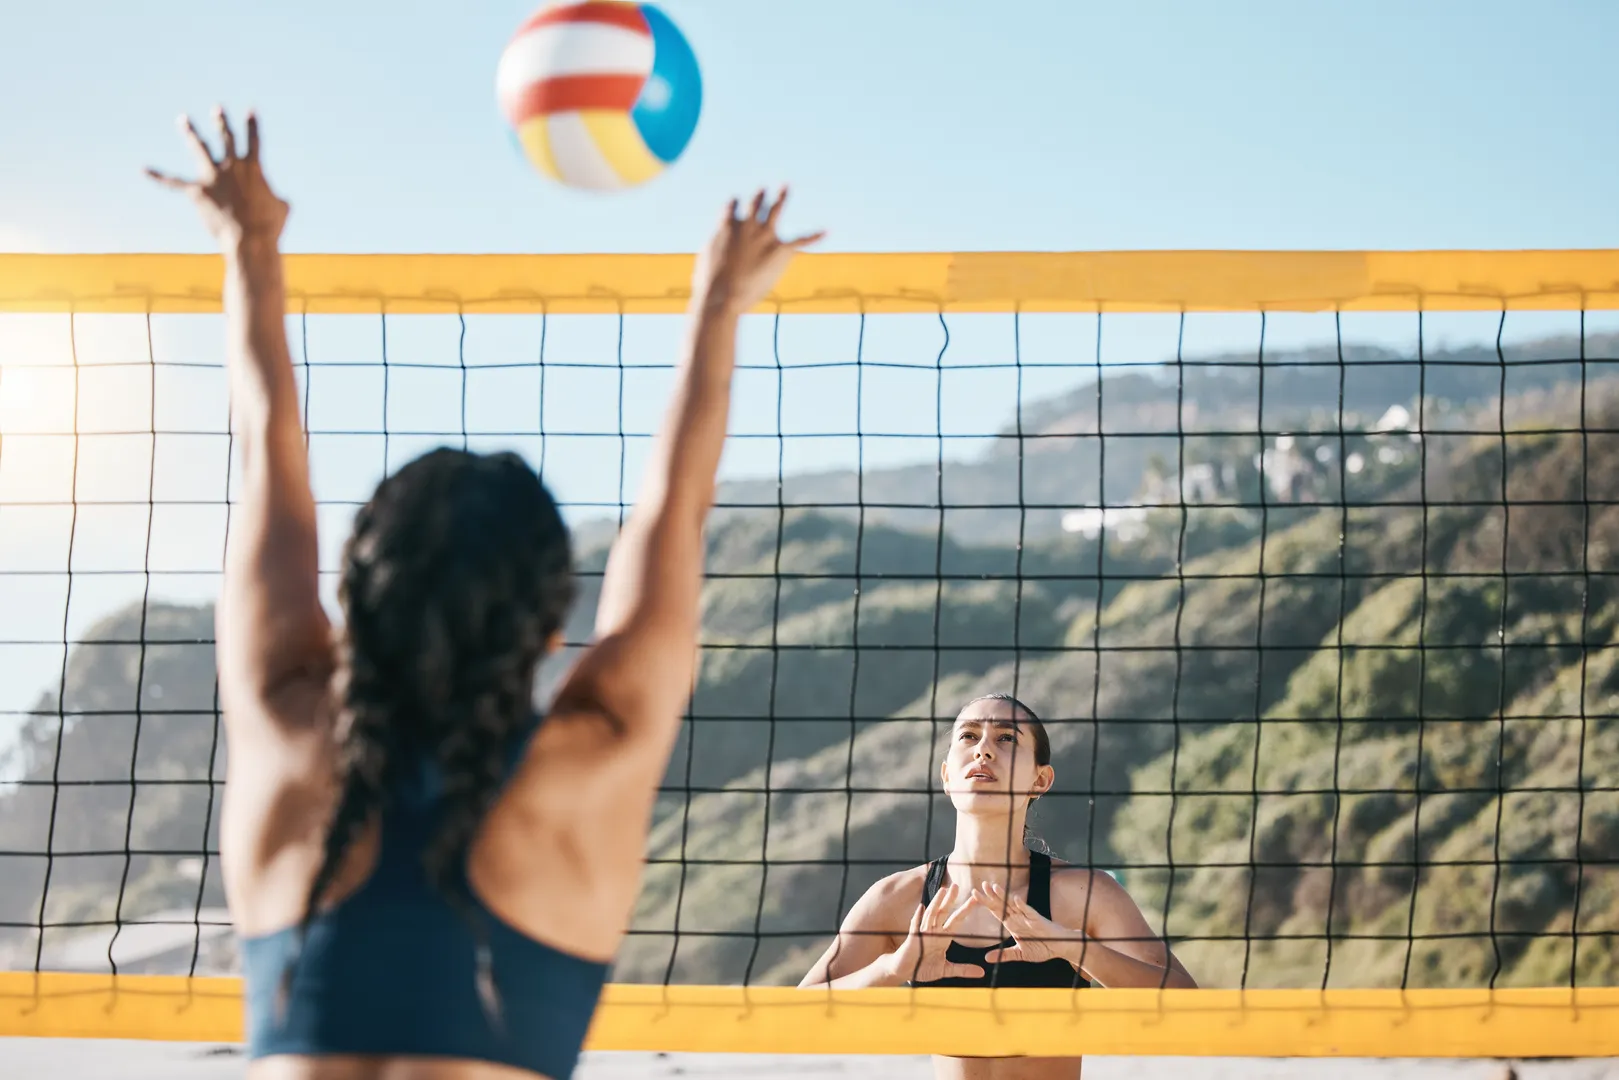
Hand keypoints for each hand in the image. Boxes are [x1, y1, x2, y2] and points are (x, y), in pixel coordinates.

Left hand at [148, 107, 288, 249]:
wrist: (250, 238)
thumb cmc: (270, 226)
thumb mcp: (282, 208)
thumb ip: (280, 198)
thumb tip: (282, 199)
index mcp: (253, 168)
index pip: (253, 141)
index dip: (252, 125)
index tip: (250, 110)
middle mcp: (232, 166)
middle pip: (225, 137)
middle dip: (221, 122)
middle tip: (217, 108)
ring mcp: (213, 176)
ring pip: (200, 149)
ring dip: (191, 133)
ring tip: (183, 120)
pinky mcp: (198, 191)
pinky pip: (174, 182)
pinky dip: (160, 177)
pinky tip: (145, 170)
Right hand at [691, 187, 821, 315]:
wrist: (723, 294)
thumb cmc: (710, 284)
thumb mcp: (706, 262)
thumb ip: (713, 252)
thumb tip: (715, 257)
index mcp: (726, 225)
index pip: (731, 206)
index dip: (733, 206)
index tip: (735, 205)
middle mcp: (747, 225)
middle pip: (754, 203)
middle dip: (760, 195)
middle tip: (764, 188)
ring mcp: (765, 235)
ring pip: (774, 209)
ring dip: (780, 197)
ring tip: (785, 187)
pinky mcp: (780, 249)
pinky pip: (800, 240)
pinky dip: (814, 236)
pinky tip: (825, 232)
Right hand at [889, 882, 985, 983]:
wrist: (905, 972)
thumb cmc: (923, 968)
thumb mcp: (946, 970)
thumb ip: (963, 969)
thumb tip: (982, 973)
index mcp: (943, 937)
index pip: (956, 920)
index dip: (964, 910)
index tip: (976, 899)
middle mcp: (933, 932)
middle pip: (943, 912)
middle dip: (950, 899)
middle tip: (957, 885)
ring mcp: (922, 934)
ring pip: (931, 915)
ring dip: (936, 903)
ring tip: (943, 891)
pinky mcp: (913, 939)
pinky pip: (915, 926)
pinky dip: (917, 917)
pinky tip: (921, 907)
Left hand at [975, 882, 1084, 967]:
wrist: (1060, 948)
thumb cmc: (1042, 948)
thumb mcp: (1020, 954)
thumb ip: (1004, 955)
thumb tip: (986, 958)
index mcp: (1012, 924)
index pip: (996, 911)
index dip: (985, 903)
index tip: (973, 894)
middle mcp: (1018, 918)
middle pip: (1001, 904)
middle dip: (991, 896)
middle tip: (980, 885)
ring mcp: (1027, 918)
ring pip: (1013, 904)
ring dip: (1003, 896)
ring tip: (993, 887)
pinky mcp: (1038, 920)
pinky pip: (1029, 911)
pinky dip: (1022, 905)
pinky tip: (1015, 899)